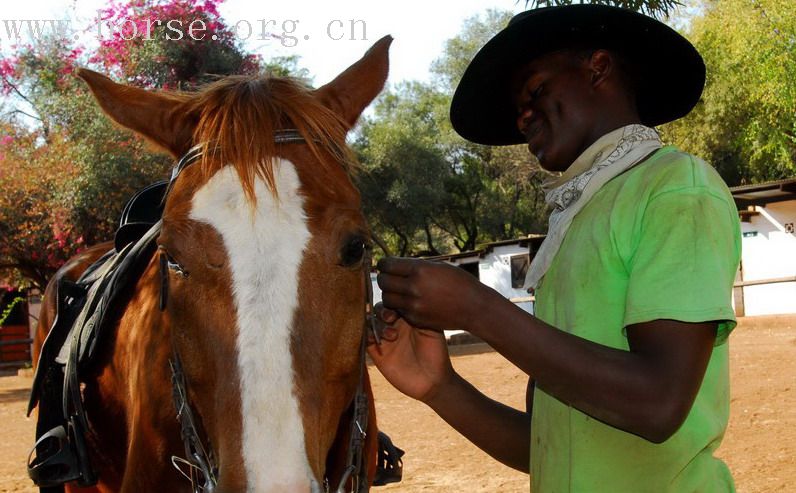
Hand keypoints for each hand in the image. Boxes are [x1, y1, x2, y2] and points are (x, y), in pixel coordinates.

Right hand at [367, 303, 454, 403]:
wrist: (432, 380)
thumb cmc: (436, 353)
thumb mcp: (431, 329)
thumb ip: (418, 313)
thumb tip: (407, 297)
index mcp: (407, 317)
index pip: (393, 301)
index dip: (392, 300)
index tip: (400, 307)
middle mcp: (394, 325)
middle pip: (379, 309)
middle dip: (382, 310)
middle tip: (391, 318)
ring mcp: (385, 338)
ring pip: (370, 322)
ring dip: (376, 325)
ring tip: (391, 336)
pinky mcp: (377, 353)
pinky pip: (365, 340)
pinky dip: (367, 336)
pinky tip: (377, 341)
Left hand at [376, 257, 491, 331]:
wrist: (474, 307)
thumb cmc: (459, 282)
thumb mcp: (438, 266)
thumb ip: (415, 266)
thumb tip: (394, 264)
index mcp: (419, 270)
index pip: (387, 265)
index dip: (384, 264)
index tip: (386, 265)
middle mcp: (414, 287)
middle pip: (383, 282)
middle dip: (385, 278)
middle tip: (391, 278)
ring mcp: (414, 305)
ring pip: (387, 298)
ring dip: (390, 294)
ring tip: (400, 291)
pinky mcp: (416, 319)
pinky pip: (399, 311)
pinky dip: (401, 306)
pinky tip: (412, 302)